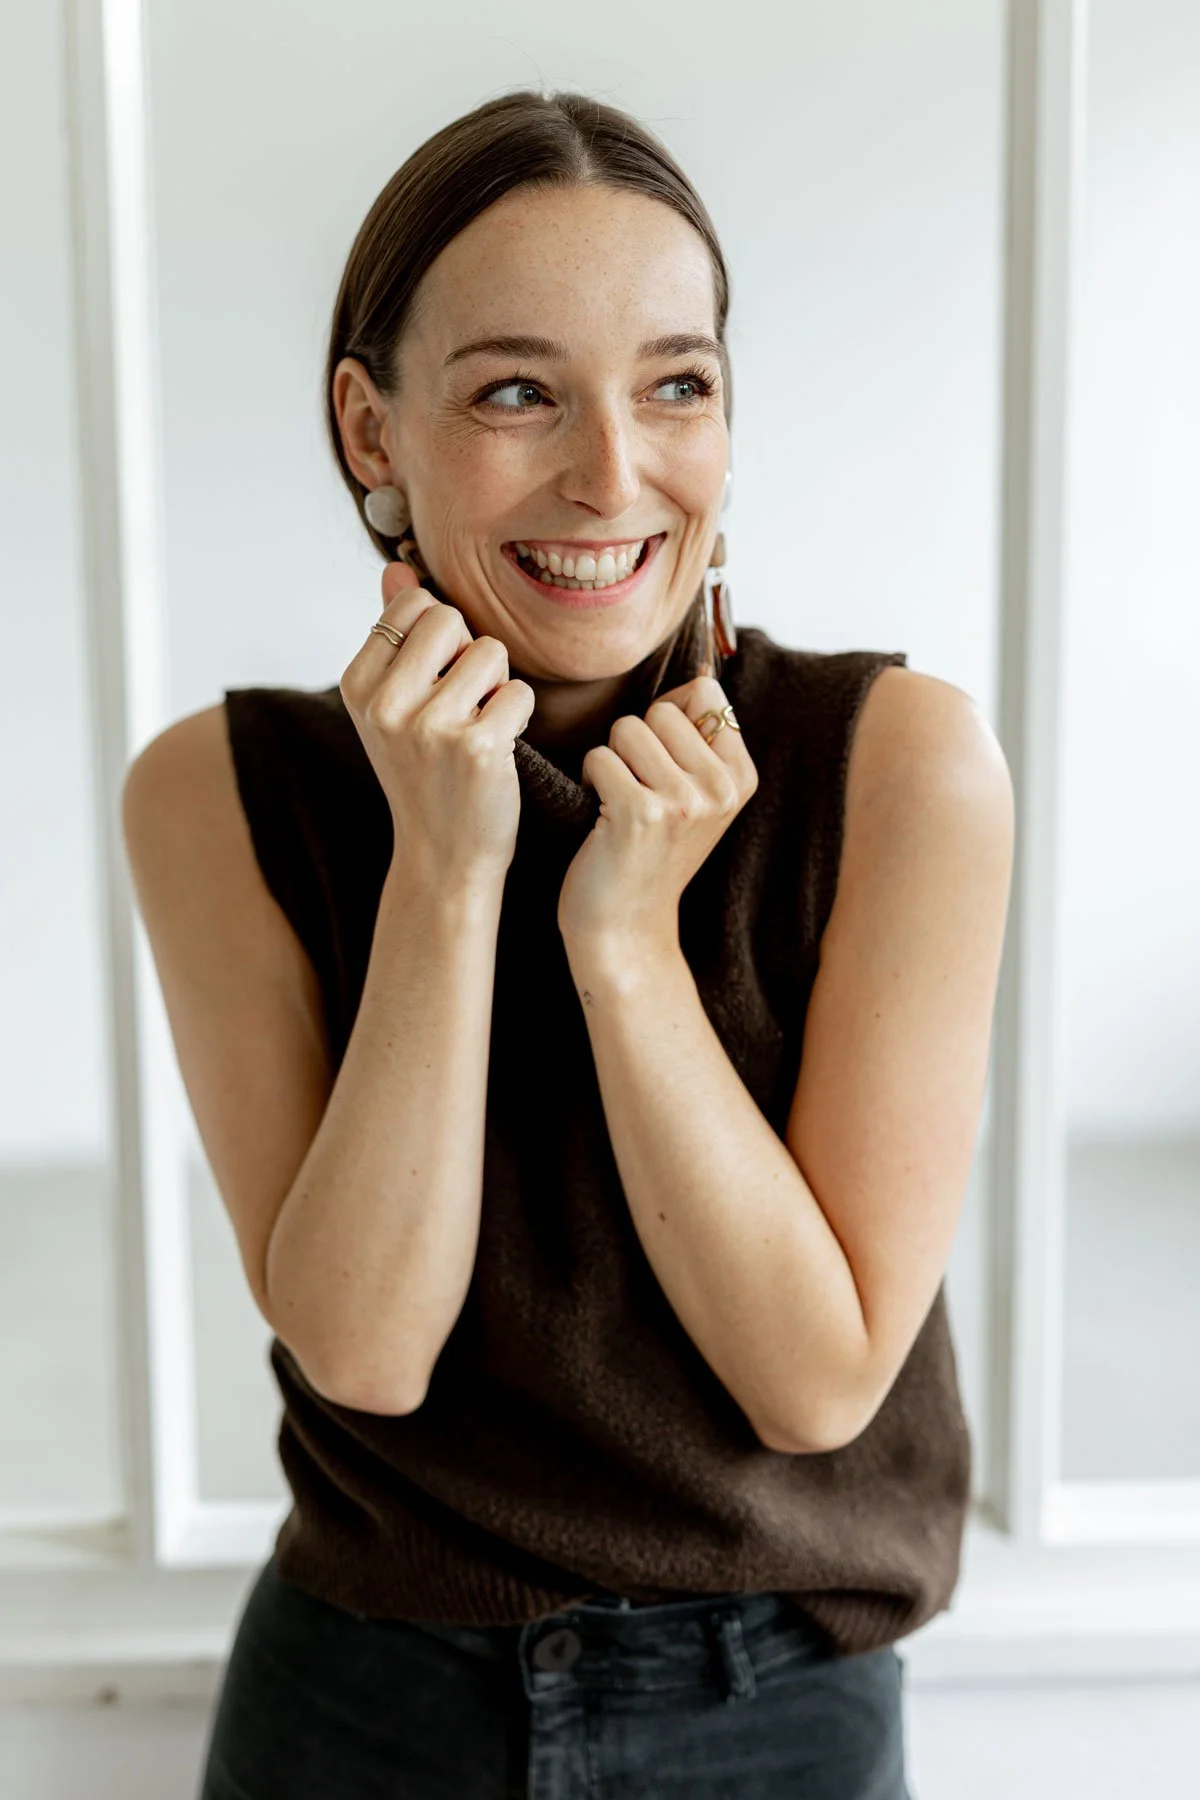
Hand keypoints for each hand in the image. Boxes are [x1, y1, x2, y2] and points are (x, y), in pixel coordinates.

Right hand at [339, 559, 535, 888]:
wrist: (443, 857)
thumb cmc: (426, 775)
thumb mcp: (394, 707)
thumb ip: (395, 636)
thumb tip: (398, 569)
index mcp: (358, 685)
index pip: (411, 605)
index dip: (439, 636)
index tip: (434, 683)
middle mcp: (385, 703)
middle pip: (450, 618)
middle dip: (469, 654)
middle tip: (462, 705)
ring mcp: (428, 726)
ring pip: (491, 652)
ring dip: (498, 686)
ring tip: (479, 727)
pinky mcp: (476, 747)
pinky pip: (519, 692)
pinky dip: (519, 716)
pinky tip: (499, 750)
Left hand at [557, 671, 757, 951]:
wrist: (626, 929)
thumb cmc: (650, 855)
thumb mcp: (697, 800)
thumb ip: (701, 742)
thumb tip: (699, 676)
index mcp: (741, 779)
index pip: (706, 696)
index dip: (669, 714)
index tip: (660, 758)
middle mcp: (720, 789)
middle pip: (661, 711)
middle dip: (636, 742)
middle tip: (637, 789)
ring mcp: (684, 802)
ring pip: (627, 729)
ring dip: (611, 760)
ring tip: (620, 802)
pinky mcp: (640, 814)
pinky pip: (600, 757)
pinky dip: (590, 781)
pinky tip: (602, 817)